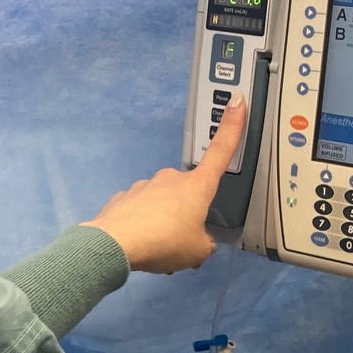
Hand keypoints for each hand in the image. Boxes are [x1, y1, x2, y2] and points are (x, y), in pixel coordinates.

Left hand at [83, 97, 244, 273]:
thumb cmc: (166, 241)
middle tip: (182, 240)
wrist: (116, 244)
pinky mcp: (122, 199)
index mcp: (196, 187)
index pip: (221, 152)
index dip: (232, 127)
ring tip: (158, 248)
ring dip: (162, 222)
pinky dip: (141, 226)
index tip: (236, 101)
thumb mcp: (198, 250)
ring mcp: (144, 186)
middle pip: (186, 192)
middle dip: (186, 213)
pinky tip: (138, 244)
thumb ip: (204, 243)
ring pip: (160, 204)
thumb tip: (201, 242)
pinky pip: (138, 212)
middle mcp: (170, 179)